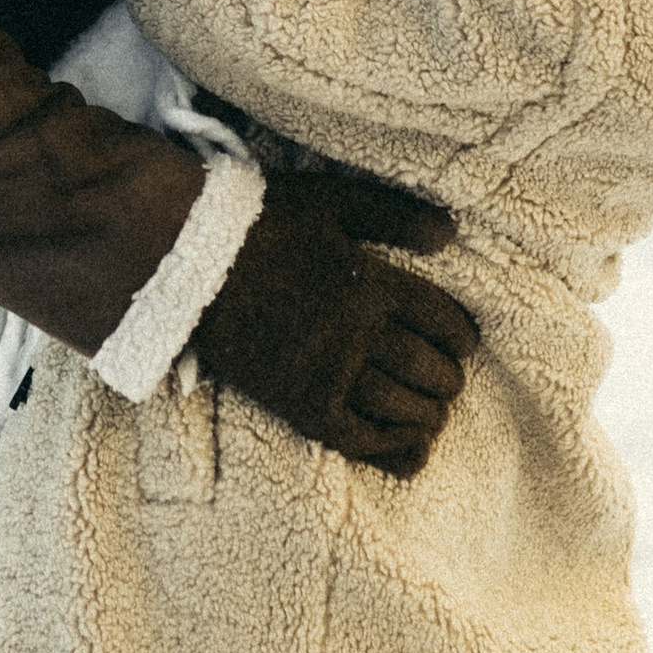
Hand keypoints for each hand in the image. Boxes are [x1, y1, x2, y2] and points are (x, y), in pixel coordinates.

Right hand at [192, 171, 479, 473]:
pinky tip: (408, 451)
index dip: (462, 336)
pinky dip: (390, 449)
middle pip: (427, 367)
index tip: (466, 343)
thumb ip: (393, 216)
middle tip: (450, 381)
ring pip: (400, 407)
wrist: (186, 259)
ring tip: (433, 414)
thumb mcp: (331, 202)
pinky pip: (357, 438)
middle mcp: (356, 332)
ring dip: (428, 415)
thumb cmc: (260, 223)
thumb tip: (450, 232)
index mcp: (371, 281)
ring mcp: (326, 371)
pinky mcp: (297, 403)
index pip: (442, 319)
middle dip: (448, 379)